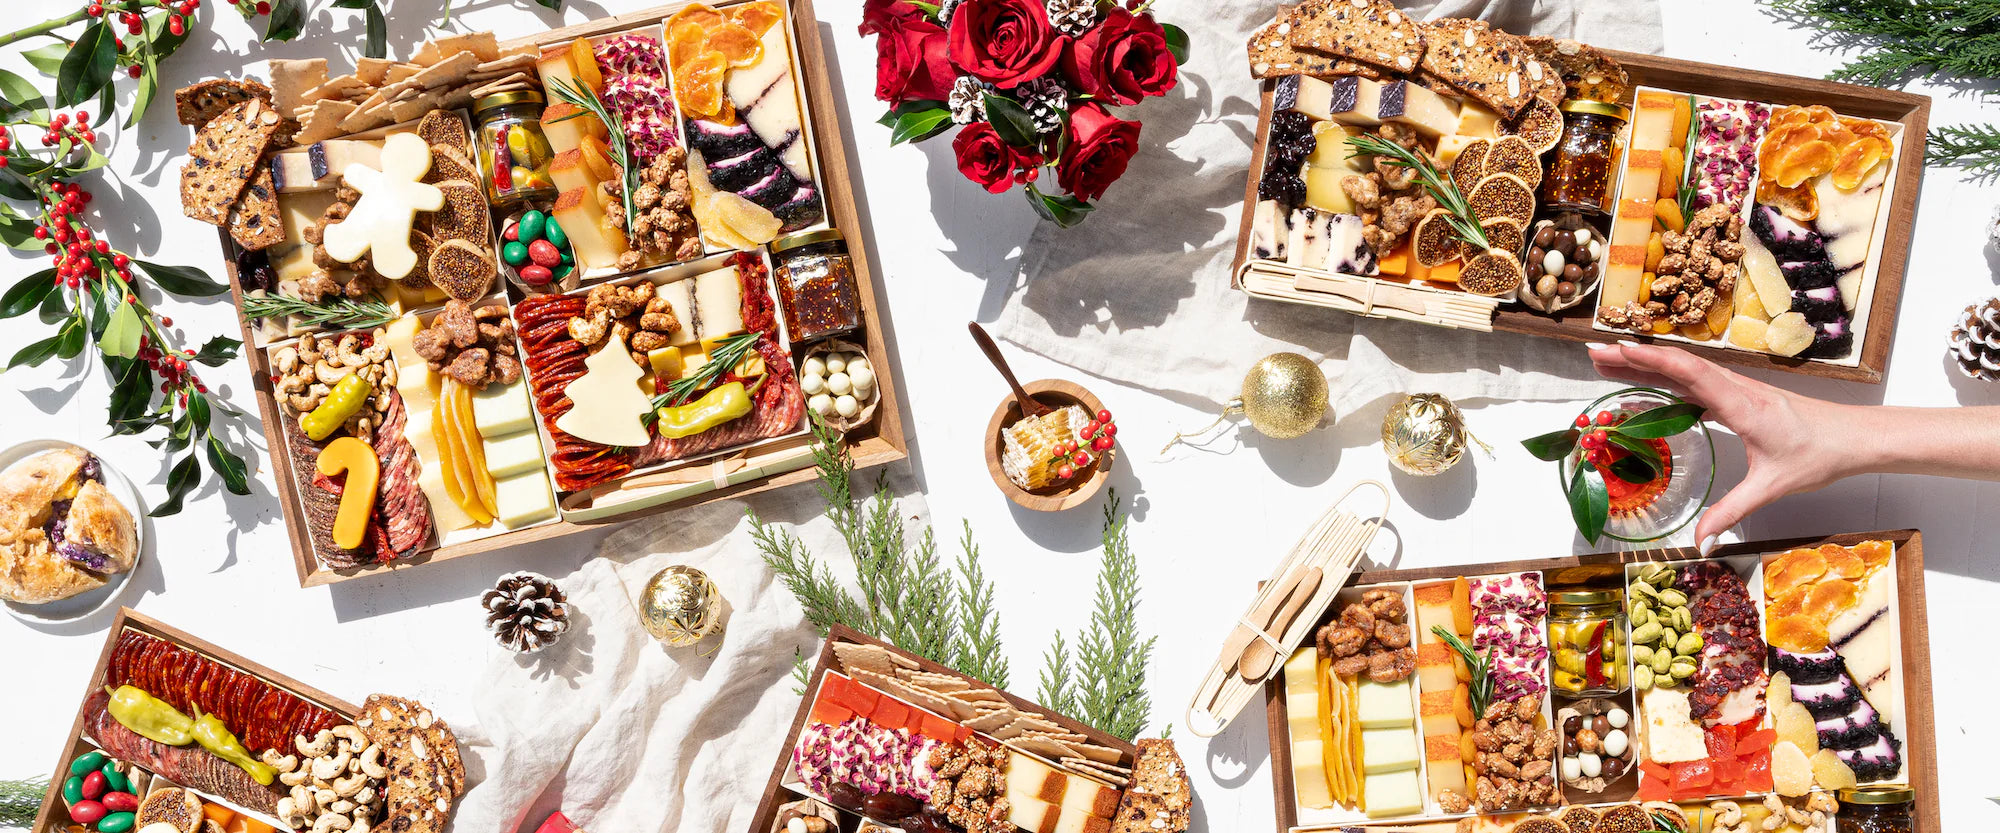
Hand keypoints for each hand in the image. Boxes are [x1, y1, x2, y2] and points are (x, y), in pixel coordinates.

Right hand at [1586, 343, 1864, 551]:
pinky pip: (1695, 379)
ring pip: (1685, 368)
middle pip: (1678, 364)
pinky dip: (1666, 374)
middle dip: (1634, 356)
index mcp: (1742, 404)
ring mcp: (1737, 389)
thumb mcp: (1772, 487)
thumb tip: (1701, 541)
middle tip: (1594, 354)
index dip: (1651, 359)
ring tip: (1609, 361)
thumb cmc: (1819, 456)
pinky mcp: (1739, 396)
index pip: (1690, 372)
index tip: (1617, 350)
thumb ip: (1732, 511)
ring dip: (1647, 362)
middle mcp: (1736, 389)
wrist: (1855, 439)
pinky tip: (1649, 380)